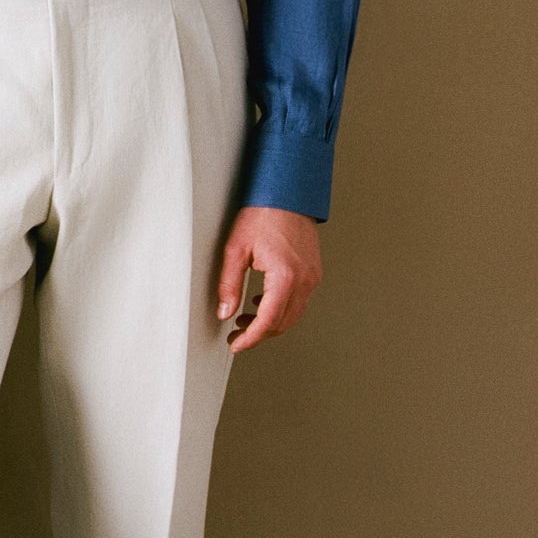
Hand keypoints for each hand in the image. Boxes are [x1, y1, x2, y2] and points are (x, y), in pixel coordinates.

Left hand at [216, 205, 322, 353]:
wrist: (287, 192)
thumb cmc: (262, 214)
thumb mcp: (236, 248)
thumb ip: (229, 284)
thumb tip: (225, 312)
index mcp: (285, 276)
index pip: (269, 321)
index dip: (251, 338)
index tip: (236, 344)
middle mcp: (304, 280)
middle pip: (283, 323)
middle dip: (259, 334)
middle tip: (236, 335)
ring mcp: (312, 276)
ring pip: (293, 314)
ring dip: (270, 323)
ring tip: (244, 320)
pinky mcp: (313, 271)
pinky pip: (299, 300)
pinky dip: (281, 309)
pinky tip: (261, 304)